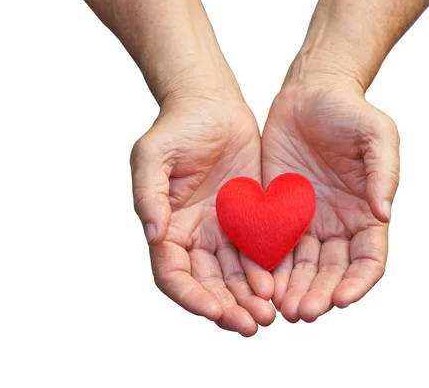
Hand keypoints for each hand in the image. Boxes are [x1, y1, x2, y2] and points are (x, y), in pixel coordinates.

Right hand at [131, 94, 274, 335]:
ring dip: (249, 298)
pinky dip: (267, 272)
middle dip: (227, 307)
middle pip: (207, 284)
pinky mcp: (249, 219)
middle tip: (251, 324)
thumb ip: (149, 195)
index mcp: (167, 226)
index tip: (214, 311)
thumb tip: (153, 234)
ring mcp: (223, 230)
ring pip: (234, 276)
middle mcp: (194, 235)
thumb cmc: (177, 125)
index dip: (190, 296)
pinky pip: (258, 253)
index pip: (173, 274)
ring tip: (269, 314)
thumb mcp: (152, 155)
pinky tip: (279, 285)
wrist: (213, 105)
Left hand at [262, 75, 399, 322]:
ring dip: (293, 290)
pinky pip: (273, 247)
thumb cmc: (349, 110)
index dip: (359, 283)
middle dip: (320, 294)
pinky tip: (260, 283)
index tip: (342, 299)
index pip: (368, 260)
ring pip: (302, 267)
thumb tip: (384, 213)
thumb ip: (382, 173)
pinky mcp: (278, 212)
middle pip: (332, 272)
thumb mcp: (376, 134)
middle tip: (302, 312)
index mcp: (366, 213)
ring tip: (280, 309)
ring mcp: (307, 221)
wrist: (309, 93)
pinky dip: (269, 268)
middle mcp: (338, 224)